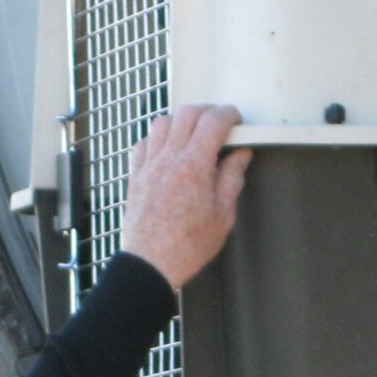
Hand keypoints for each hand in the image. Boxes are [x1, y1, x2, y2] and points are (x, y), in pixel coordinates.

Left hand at [119, 104, 253, 289]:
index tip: (237, 122)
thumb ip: (232, 179)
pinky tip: (166, 149)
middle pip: (188, 113)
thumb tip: (240, 155)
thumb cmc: (187, 246)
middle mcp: (169, 158)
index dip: (229, 115)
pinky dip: (157, 138)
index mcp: (194, 165)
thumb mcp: (223, 216)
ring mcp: (149, 165)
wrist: (150, 264)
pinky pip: (143, 143)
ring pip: (163, 122)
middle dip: (208, 112)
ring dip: (181, 121)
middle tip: (219, 125)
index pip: (213, 121)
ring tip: (193, 134)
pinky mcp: (135, 176)